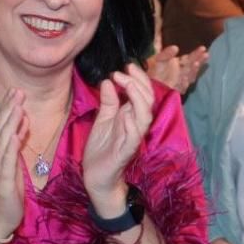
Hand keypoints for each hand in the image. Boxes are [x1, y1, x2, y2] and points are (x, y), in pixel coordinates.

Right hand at [0, 88, 27, 241]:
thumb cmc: (7, 191)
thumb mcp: (14, 163)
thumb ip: (17, 143)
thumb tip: (23, 122)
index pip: (2, 125)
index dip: (7, 108)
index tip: (15, 90)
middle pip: (0, 129)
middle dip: (9, 109)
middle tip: (17, 91)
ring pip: (3, 142)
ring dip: (10, 123)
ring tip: (18, 107)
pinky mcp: (3, 182)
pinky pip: (6, 163)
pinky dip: (11, 149)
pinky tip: (16, 136)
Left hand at [82, 64, 154, 212]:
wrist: (96, 177)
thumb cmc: (101, 149)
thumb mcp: (102, 119)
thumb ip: (108, 102)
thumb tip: (108, 81)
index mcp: (130, 116)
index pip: (142, 93)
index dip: (138, 78)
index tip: (126, 66)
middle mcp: (135, 125)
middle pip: (147, 101)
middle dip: (139, 83)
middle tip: (124, 71)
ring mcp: (132, 139)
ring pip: (145, 117)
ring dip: (137, 99)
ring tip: (126, 85)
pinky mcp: (125, 152)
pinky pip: (133, 137)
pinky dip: (131, 124)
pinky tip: (124, 113)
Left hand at [145, 45, 207, 95]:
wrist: (146, 84)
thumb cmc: (153, 70)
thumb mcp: (158, 59)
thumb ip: (166, 53)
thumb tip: (175, 47)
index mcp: (179, 64)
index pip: (190, 58)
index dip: (197, 54)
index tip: (203, 48)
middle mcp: (181, 73)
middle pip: (192, 66)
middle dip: (199, 60)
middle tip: (206, 54)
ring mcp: (179, 82)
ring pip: (189, 76)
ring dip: (193, 71)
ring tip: (196, 63)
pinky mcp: (174, 91)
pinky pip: (181, 87)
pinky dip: (183, 83)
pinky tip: (185, 79)